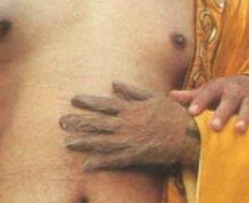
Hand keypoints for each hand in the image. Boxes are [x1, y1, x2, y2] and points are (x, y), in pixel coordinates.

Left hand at [60, 81, 198, 170]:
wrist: (187, 133)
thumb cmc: (171, 113)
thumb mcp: (153, 97)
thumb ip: (132, 91)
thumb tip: (115, 83)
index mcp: (130, 108)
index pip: (105, 104)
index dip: (88, 102)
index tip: (74, 99)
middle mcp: (127, 123)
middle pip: (98, 123)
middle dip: (79, 122)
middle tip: (61, 121)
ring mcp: (130, 140)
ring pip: (102, 141)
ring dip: (84, 142)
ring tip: (67, 142)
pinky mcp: (135, 155)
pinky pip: (114, 160)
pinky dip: (100, 162)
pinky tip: (86, 165)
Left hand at [170, 74, 248, 132]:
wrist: (248, 81)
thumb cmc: (222, 92)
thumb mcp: (208, 90)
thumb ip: (191, 96)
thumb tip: (170, 96)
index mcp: (218, 87)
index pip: (206, 94)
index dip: (199, 103)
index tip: (190, 113)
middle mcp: (233, 91)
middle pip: (228, 101)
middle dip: (222, 113)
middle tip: (214, 127)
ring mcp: (248, 97)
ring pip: (246, 106)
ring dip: (244, 117)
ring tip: (239, 130)